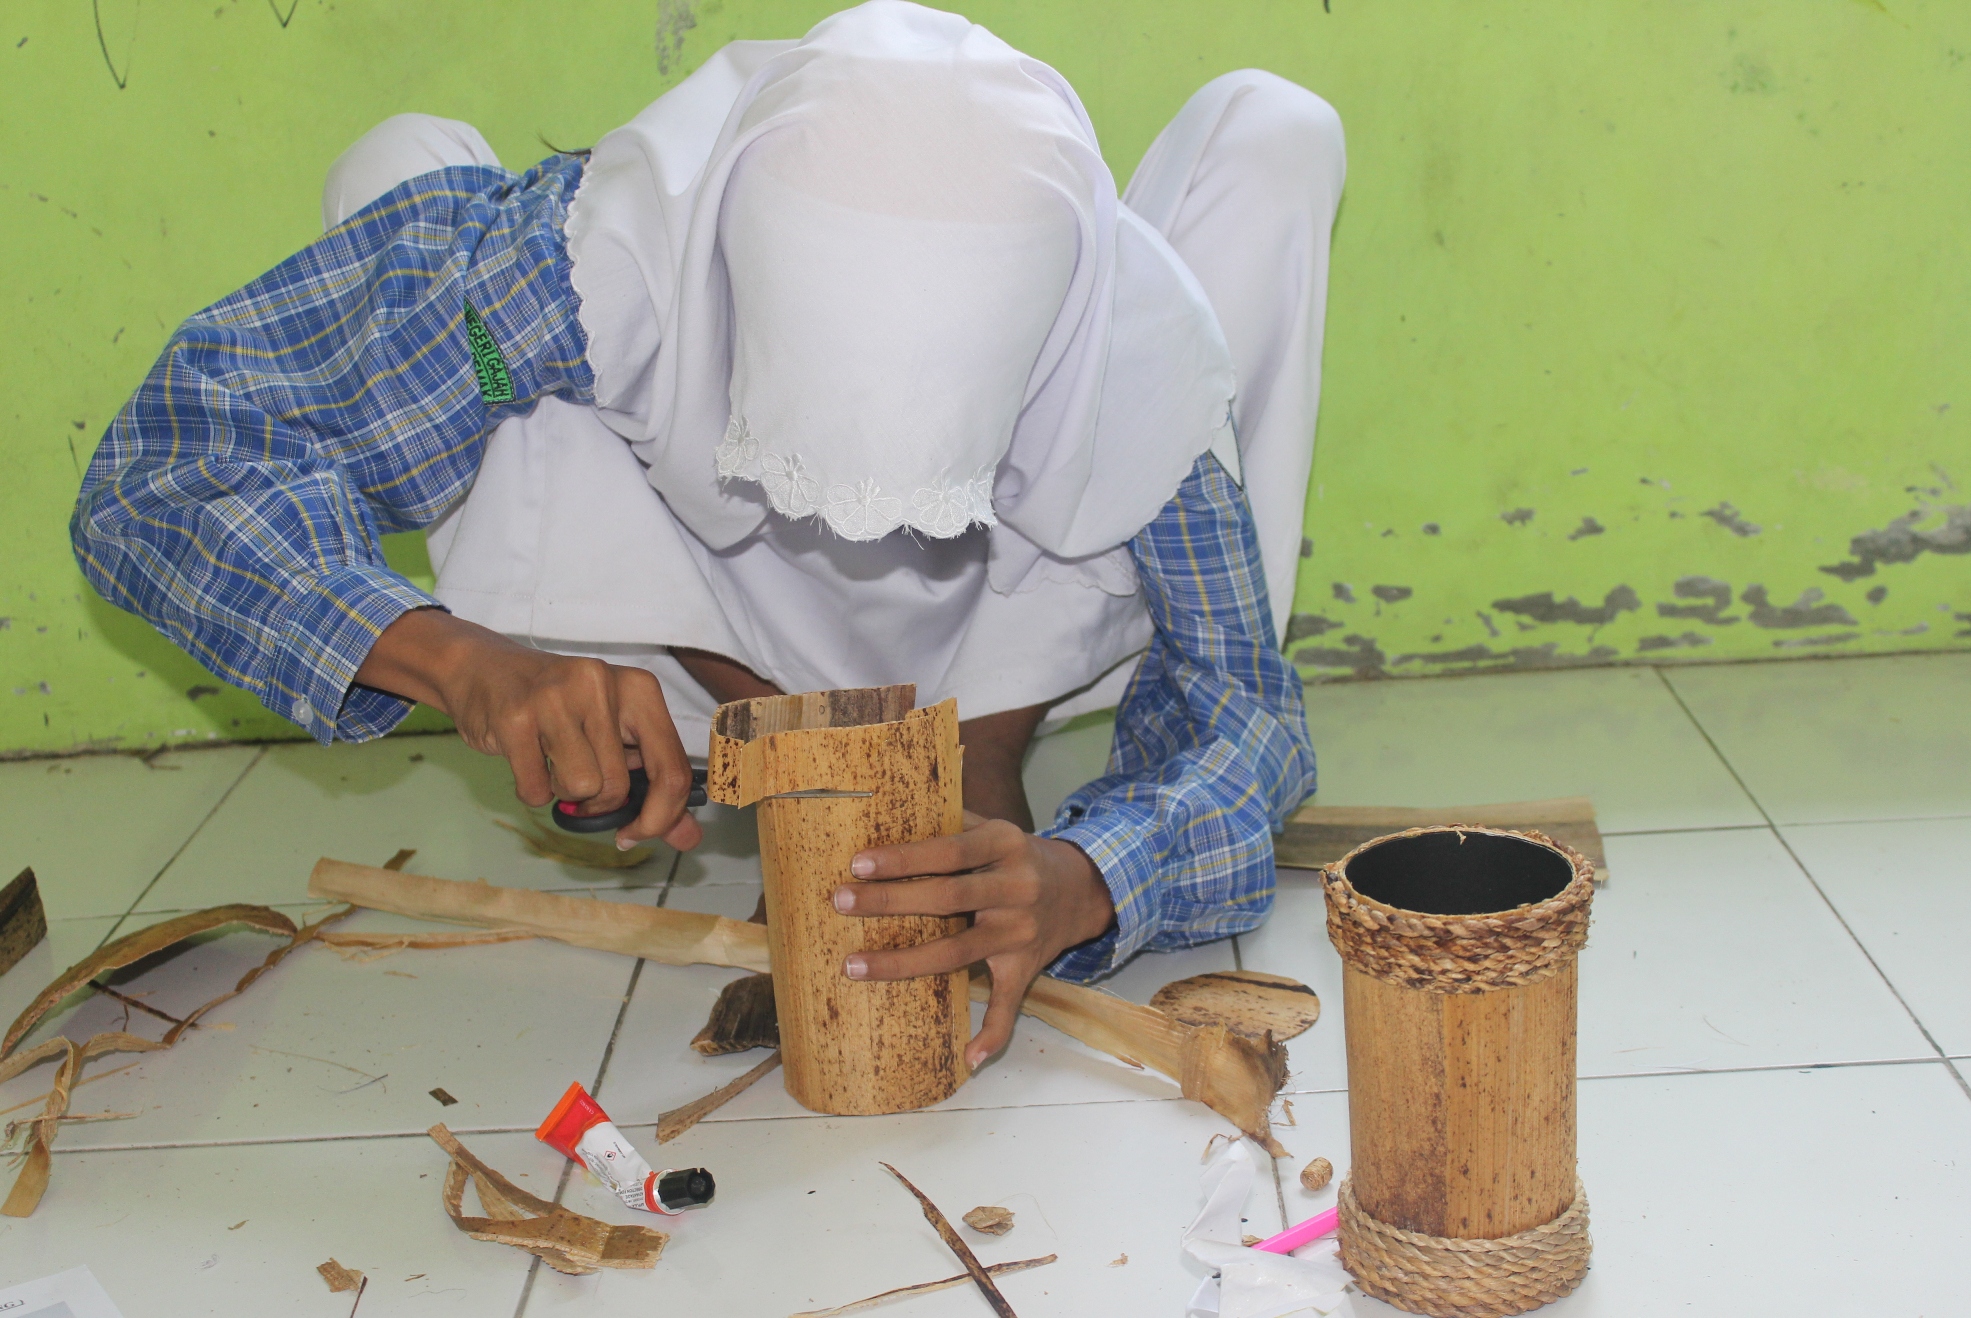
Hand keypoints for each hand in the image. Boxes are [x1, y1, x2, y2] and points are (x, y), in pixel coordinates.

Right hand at [355, 609, 701, 850]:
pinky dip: (532, 790)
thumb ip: (654, 783)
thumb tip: (689, 837)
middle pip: (619, 786)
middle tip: (579, 781)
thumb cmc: (560, 706)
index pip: (670, 769)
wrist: (483, 668)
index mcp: (639, 688)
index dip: (659, 817)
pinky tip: (526, 758)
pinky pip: (537, 790)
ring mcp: (556, 698)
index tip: (636, 833)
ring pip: (581, 788)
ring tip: (552, 761)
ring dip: (565, 793)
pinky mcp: (514, 718)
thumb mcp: (615, 732)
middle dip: (598, 802)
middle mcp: (601, 684)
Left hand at [833, 813, 1114, 1068]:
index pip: (949, 850)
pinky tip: (968, 1057)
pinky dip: (992, 1033)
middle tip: (841, 900)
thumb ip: (948, 818)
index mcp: (1006, 845)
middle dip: (890, 900)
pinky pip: (1009, 1004)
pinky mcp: (1026, 967)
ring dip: (904, 963)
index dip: (905, 857)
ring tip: (852, 966)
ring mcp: (1021, 932)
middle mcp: (1017, 888)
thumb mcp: (993, 826)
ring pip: (958, 952)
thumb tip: (883, 806)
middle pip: (947, 898)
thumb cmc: (1014, 855)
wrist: (1080, 888)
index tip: (859, 863)